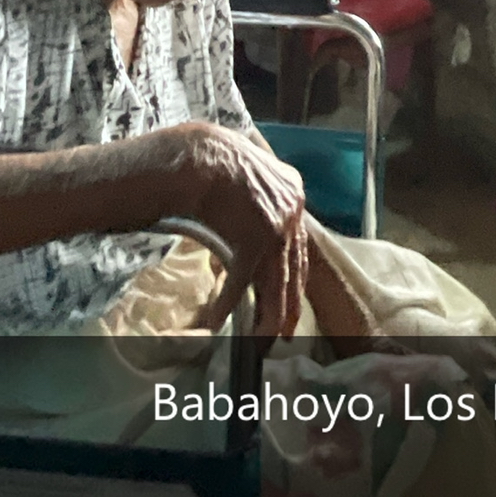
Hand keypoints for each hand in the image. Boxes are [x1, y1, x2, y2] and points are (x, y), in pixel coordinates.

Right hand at [151, 122, 307, 338]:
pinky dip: (228, 303)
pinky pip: (242, 283)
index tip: (290, 300)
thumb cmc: (211, 161)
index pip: (299, 247)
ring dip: (266, 317)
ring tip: (258, 341)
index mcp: (292, 191)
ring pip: (276, 283)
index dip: (293, 278)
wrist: (197, 155)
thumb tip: (241, 234)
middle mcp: (291, 209)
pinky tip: (218, 320)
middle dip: (288, 307)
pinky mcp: (255, 241)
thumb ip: (254, 202)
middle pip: (294, 270)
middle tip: (283, 335)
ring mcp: (276, 226)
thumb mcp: (246, 176)